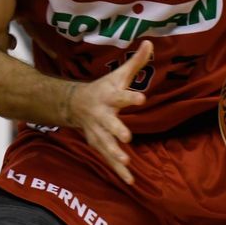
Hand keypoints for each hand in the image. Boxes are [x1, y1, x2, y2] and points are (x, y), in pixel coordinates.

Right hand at [62, 41, 152, 184]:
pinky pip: (109, 159)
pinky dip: (118, 171)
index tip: (142, 99)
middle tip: (127, 137)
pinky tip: (130, 181)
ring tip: (125, 162)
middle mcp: (102, 116)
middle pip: (109, 124)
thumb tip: (151, 43)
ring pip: (106, 144)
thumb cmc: (103, 88)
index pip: (121, 96)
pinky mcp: (99, 144)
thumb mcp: (118, 75)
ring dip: (114, 153)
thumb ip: (136, 62)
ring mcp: (99, 132)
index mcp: (109, 97)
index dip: (130, 98)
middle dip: (117, 130)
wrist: (74, 105)